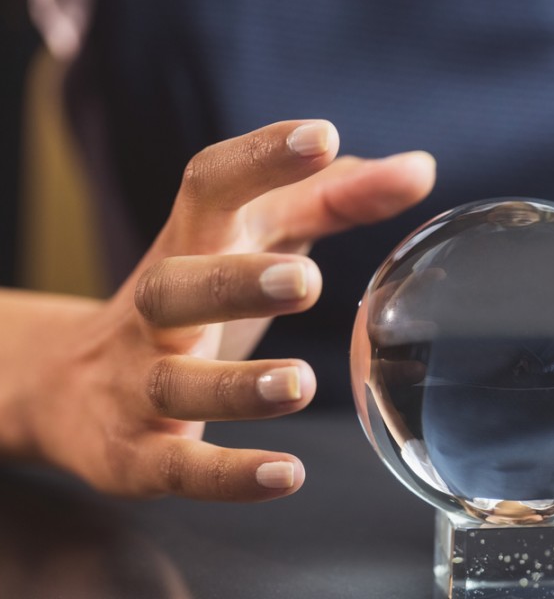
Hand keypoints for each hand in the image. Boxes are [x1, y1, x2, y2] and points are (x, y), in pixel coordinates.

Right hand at [0, 120, 435, 500]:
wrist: (74, 385)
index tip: (321, 137)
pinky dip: (227, 474)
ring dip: (236, 386)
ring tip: (300, 384)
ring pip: (176, 382)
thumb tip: (420, 168)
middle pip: (176, 286)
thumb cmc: (197, 295)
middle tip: (304, 280)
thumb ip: (331, 200)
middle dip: (234, 281)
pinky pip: (177, 467)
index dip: (260, 160)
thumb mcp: (255, 237)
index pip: (209, 187)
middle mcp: (159, 307)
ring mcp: (141, 383)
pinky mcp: (138, 453)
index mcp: (193, 244)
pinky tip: (286, 474)